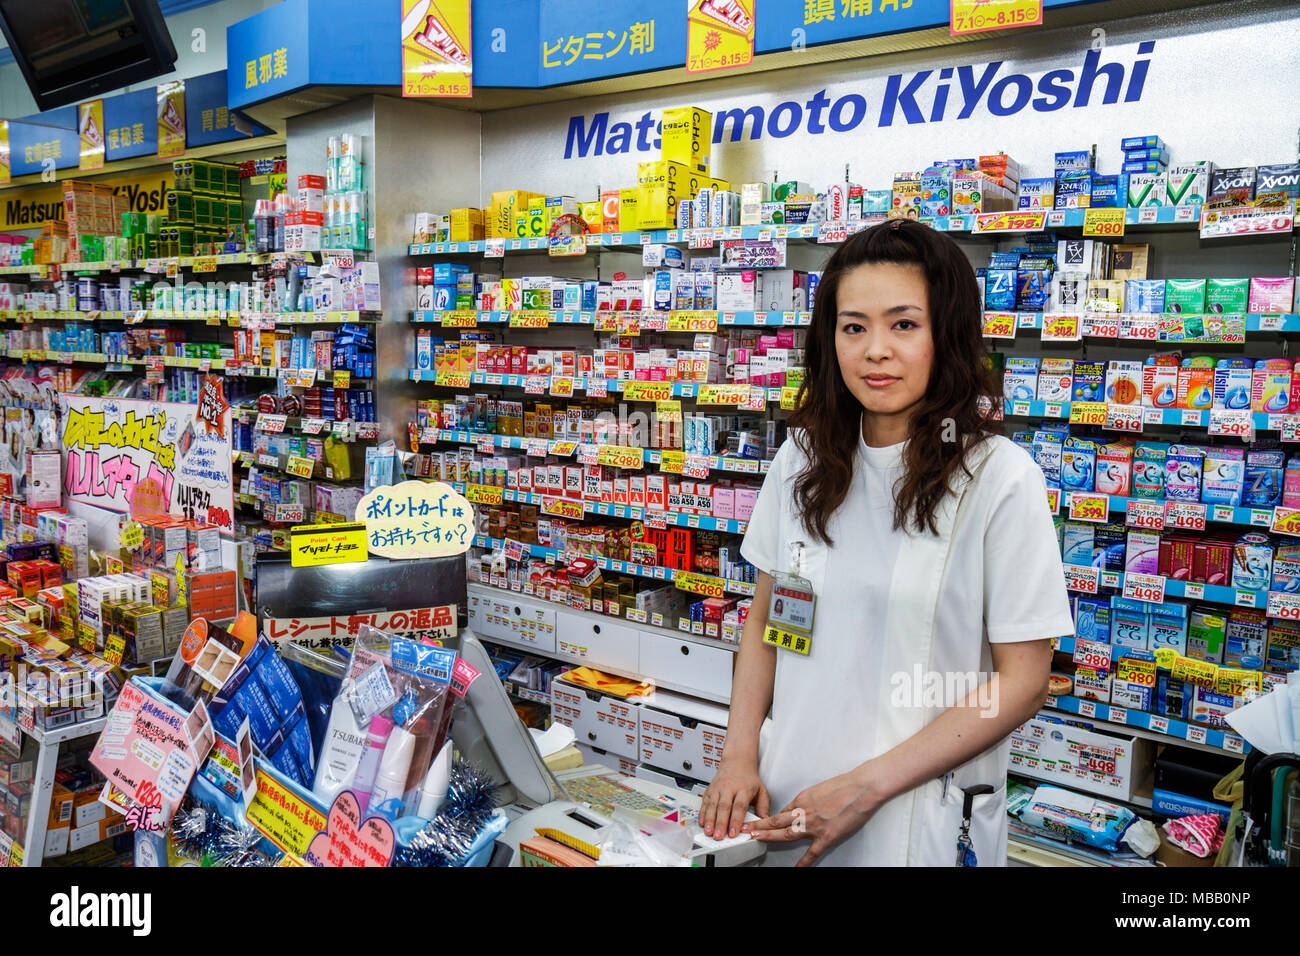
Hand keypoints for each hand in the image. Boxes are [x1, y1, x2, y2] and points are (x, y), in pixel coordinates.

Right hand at [699, 759, 769, 839]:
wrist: (737, 761)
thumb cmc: (748, 778)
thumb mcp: (761, 790)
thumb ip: (763, 806)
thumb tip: (764, 821)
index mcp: (743, 789)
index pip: (739, 807)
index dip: (735, 821)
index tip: (733, 833)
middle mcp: (729, 788)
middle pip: (724, 807)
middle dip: (720, 823)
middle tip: (719, 836)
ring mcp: (718, 788)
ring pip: (712, 805)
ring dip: (710, 820)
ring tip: (709, 832)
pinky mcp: (710, 789)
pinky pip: (704, 802)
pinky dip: (702, 813)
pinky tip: (702, 822)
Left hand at [748, 770, 880, 866]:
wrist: (861, 788)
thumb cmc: (844, 785)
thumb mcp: (819, 789)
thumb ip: (808, 801)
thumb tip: (801, 810)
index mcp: (802, 799)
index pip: (781, 811)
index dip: (769, 818)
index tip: (760, 822)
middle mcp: (803, 812)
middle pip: (776, 821)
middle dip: (759, 826)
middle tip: (745, 829)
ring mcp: (813, 826)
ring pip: (785, 834)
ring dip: (769, 837)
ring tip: (756, 840)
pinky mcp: (826, 837)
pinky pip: (811, 853)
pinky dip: (803, 863)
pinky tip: (796, 869)